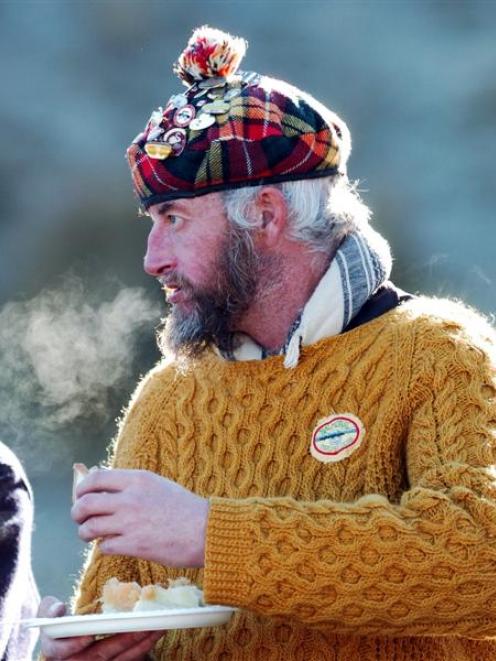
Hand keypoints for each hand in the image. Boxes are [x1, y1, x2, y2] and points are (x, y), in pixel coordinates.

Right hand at [38, 596, 162, 659]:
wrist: (68, 642)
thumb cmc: (60, 625)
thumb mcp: (50, 615)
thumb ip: (50, 610)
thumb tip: (58, 609)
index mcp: (55, 651)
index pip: (59, 651)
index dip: (73, 644)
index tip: (89, 634)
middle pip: (98, 655)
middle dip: (122, 640)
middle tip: (142, 624)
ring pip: (117, 660)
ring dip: (139, 644)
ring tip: (157, 627)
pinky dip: (141, 649)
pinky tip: (154, 636)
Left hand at [71, 469, 208, 566]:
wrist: (205, 530)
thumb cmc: (184, 508)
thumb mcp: (157, 485)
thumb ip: (131, 484)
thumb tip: (102, 483)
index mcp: (137, 479)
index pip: (95, 478)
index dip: (81, 488)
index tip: (80, 496)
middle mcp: (130, 498)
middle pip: (85, 503)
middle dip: (77, 513)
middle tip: (80, 518)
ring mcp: (130, 522)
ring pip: (89, 527)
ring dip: (85, 532)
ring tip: (91, 535)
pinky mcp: (133, 545)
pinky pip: (104, 547)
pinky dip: (103, 547)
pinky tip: (111, 545)